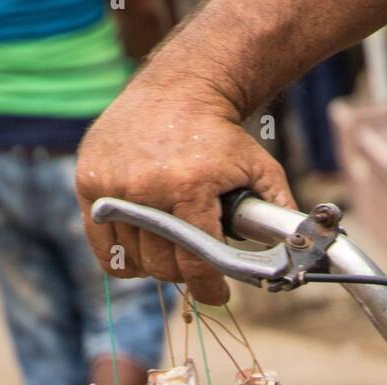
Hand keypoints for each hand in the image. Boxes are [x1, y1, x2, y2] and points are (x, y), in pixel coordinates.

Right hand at [76, 75, 295, 305]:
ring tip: (171, 250)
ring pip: (134, 260)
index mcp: (188, 187)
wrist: (179, 87)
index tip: (217, 296)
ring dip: (155, 265)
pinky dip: (124, 257)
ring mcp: (113, 186)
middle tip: (196, 266)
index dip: (209, 289)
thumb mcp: (259, 166)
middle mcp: (145, 188)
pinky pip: (105, 247)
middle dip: (184, 274)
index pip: (196, 263)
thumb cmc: (221, 133)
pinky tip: (143, 246)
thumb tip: (297, 251)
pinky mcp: (90, 182)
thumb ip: (277, 208)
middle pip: (163, 266)